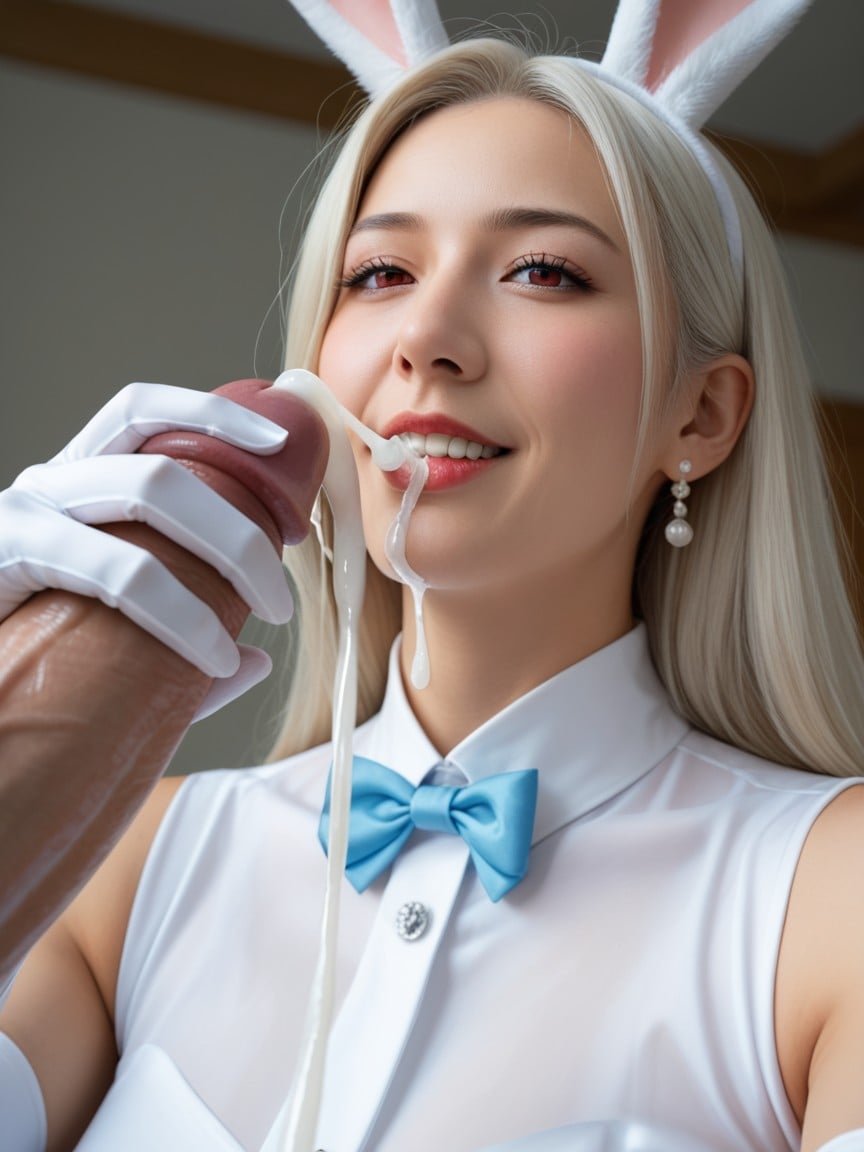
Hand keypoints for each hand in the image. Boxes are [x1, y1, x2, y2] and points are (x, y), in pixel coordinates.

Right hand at [0, 382, 298, 712]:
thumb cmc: (26, 656)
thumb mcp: (109, 641)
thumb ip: (180, 651)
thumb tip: (253, 661)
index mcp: (77, 482)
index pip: (142, 412)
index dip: (214, 414)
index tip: (278, 444)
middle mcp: (50, 482)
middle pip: (166, 465)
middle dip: (242, 523)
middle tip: (281, 595)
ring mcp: (25, 512)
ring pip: (147, 491)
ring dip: (229, 551)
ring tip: (264, 615)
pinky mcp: (6, 552)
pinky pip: (116, 568)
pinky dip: (182, 611)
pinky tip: (213, 657)